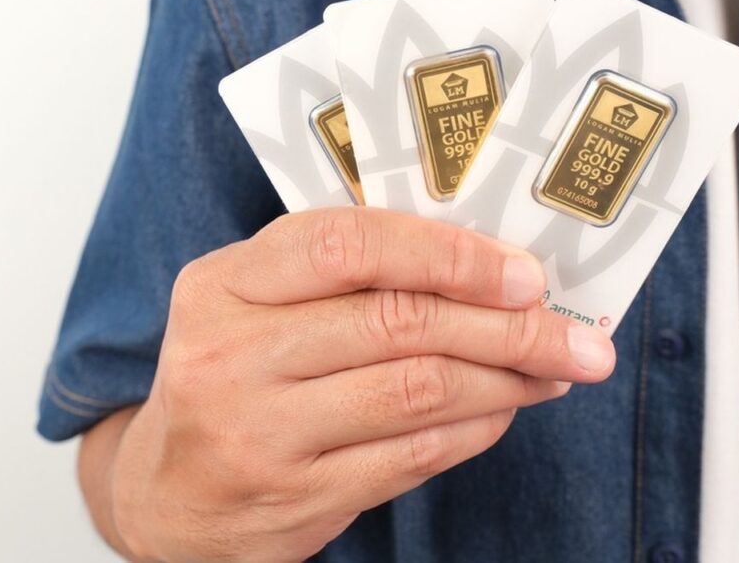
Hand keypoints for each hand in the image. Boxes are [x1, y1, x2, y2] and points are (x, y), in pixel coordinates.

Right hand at [106, 207, 614, 561]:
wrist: (165, 494)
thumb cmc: (232, 377)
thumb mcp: (255, 305)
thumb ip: (342, 278)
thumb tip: (485, 267)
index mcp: (223, 283)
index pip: (348, 244)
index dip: (449, 254)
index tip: (524, 273)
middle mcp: (233, 354)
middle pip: (398, 321)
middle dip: (508, 326)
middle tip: (573, 335)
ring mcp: (261, 432)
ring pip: (417, 390)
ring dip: (505, 379)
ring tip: (553, 371)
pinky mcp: (297, 496)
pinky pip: (413, 455)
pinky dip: (475, 428)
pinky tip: (502, 410)